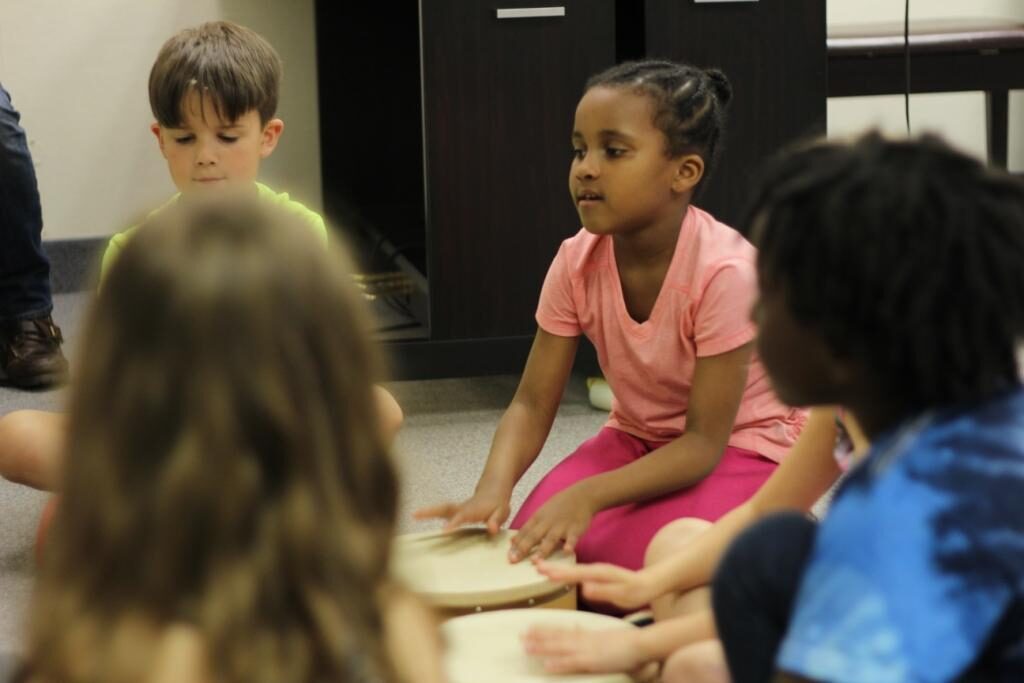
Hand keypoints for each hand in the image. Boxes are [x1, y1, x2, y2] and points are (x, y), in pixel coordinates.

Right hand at [413, 485, 510, 533]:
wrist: (494, 490)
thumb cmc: (498, 503)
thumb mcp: (502, 511)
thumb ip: (496, 520)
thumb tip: (492, 529)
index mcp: (473, 510)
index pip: (461, 517)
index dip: (453, 523)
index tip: (443, 530)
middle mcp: (462, 508)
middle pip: (444, 508)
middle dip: (430, 511)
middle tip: (415, 514)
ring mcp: (457, 509)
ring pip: (440, 509)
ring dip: (427, 512)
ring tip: (412, 515)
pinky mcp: (455, 511)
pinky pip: (441, 512)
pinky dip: (430, 513)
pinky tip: (418, 517)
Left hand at [509, 486, 594, 561]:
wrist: (581, 495)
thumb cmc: (559, 506)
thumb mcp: (541, 513)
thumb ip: (528, 528)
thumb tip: (512, 541)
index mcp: (538, 518)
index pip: (524, 532)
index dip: (516, 545)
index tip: (508, 556)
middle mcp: (547, 523)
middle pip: (534, 536)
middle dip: (523, 549)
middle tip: (513, 560)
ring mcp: (562, 526)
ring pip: (551, 539)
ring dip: (542, 550)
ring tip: (535, 561)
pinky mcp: (576, 529)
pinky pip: (572, 538)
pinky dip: (570, 544)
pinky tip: (567, 551)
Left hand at [521, 624, 645, 674]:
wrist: (641, 644)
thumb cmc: (628, 644)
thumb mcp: (607, 638)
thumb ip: (593, 638)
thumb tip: (581, 634)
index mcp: (588, 635)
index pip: (563, 630)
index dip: (546, 629)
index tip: (531, 627)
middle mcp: (585, 640)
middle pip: (557, 637)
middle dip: (538, 637)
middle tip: (521, 635)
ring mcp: (588, 650)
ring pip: (560, 648)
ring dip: (542, 648)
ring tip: (526, 647)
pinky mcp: (593, 661)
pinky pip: (573, 663)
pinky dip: (559, 664)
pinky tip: (547, 666)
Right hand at [533, 559, 659, 610]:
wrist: (648, 582)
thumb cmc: (636, 591)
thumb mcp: (622, 593)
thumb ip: (604, 591)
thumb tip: (585, 588)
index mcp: (601, 573)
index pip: (577, 573)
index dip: (561, 573)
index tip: (545, 572)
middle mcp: (596, 569)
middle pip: (571, 568)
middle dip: (553, 567)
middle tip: (535, 566)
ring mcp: (596, 570)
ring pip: (573, 568)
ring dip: (556, 567)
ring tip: (540, 566)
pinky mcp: (596, 574)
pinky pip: (577, 572)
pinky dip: (565, 571)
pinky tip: (557, 573)